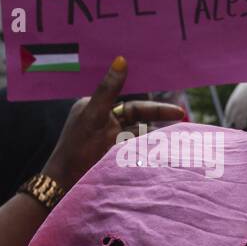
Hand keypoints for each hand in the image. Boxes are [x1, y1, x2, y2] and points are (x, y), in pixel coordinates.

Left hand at [42, 56, 185, 189]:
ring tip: (175, 150)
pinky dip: (145, 157)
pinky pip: (133, 156)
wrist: (62, 187)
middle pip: (140, 124)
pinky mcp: (109, 161)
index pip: (135, 108)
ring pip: (138, 141)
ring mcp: (107, 145)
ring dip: (154, 145)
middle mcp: (103, 124)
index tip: (180, 113)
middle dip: (160, 128)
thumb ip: (109, 89)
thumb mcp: (94, 116)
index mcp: (97, 110)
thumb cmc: (75, 150)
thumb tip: (122, 58)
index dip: (158, 110)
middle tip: (185, 134)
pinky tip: (160, 161)